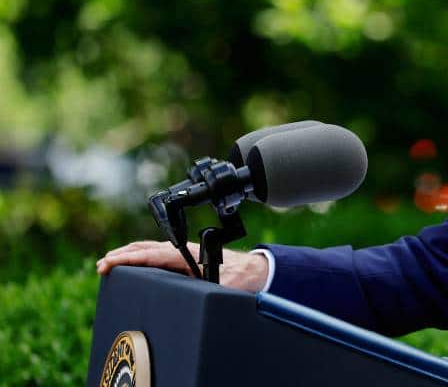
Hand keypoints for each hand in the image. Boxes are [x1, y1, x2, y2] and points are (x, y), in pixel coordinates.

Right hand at [96, 240, 268, 292]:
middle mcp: (183, 250)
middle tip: (101, 266)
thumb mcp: (225, 286)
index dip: (130, 258)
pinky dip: (138, 256)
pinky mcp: (183, 259)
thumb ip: (209, 287)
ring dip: (127, 255)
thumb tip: (196, 292)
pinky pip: (155, 255)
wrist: (254, 270)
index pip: (153, 254)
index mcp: (188, 254)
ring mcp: (182, 253)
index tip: (110, 262)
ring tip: (107, 263)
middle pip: (146, 248)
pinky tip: (129, 263)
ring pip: (149, 249)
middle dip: (122, 256)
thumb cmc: (240, 277)